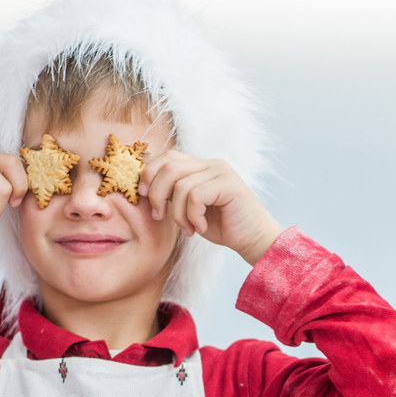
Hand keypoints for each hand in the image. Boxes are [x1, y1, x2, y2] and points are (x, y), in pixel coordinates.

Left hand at [138, 151, 283, 264]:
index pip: (167, 156)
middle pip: (169, 166)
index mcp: (201, 166)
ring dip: (177, 214)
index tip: (142, 196)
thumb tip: (144, 187)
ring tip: (188, 229)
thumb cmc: (222, 226)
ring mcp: (222, 172)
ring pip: (181, 186)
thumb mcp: (190, 208)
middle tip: (159, 216)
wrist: (253, 240)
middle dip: (156, 193)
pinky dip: (193, 216)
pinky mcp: (229, 185)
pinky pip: (195, 196)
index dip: (149, 173)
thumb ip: (173, 194)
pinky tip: (201, 228)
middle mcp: (211, 164)